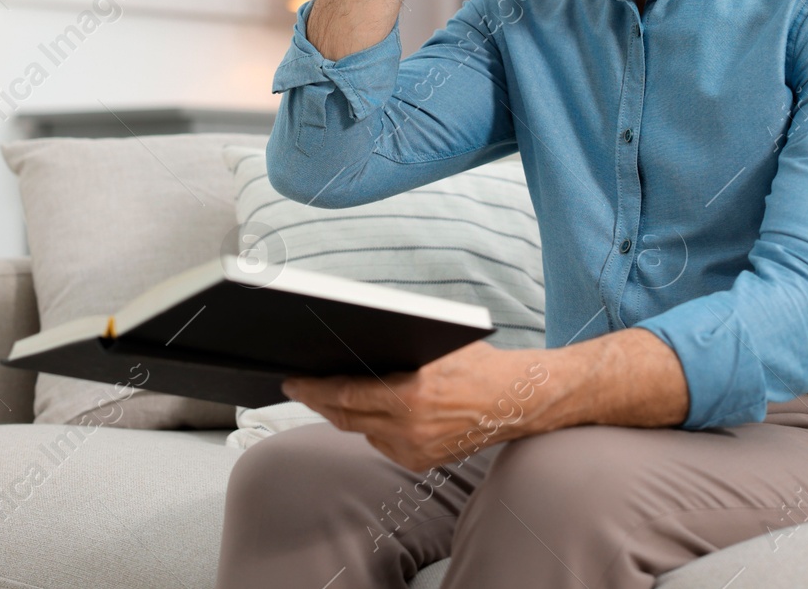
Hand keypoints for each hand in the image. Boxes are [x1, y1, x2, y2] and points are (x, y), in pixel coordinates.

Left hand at [281, 341, 554, 471]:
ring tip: (330, 396)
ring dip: (345, 414)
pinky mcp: (421, 462)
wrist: (516, 401)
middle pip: (345, 418)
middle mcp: (409, 428)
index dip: (312, 389)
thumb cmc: (477, 364)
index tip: (291, 381)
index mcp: (410, 394)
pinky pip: (383, 444)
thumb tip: (351, 346)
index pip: (345, 394)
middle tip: (299, 387)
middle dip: (318, 402)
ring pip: (362, 432)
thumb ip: (393, 351)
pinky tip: (372, 413)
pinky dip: (373, 428)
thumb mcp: (433, 345)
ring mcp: (415, 449)